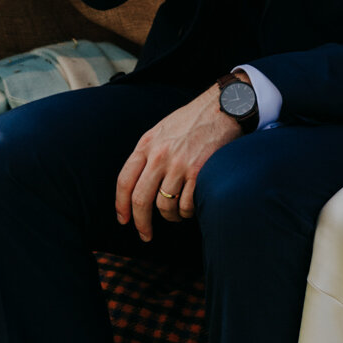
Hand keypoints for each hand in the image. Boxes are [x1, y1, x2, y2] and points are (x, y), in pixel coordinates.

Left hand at [115, 85, 238, 235]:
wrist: (222, 108)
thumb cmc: (192, 121)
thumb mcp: (161, 130)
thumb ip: (148, 153)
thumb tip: (137, 185)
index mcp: (146, 144)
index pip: (124, 181)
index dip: (121, 205)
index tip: (124, 220)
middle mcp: (160, 155)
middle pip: (141, 199)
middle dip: (141, 223)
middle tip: (145, 235)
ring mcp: (179, 165)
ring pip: (165, 206)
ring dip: (170, 217)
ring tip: (177, 214)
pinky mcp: (199, 172)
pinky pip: (187, 205)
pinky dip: (188, 212)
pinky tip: (191, 207)